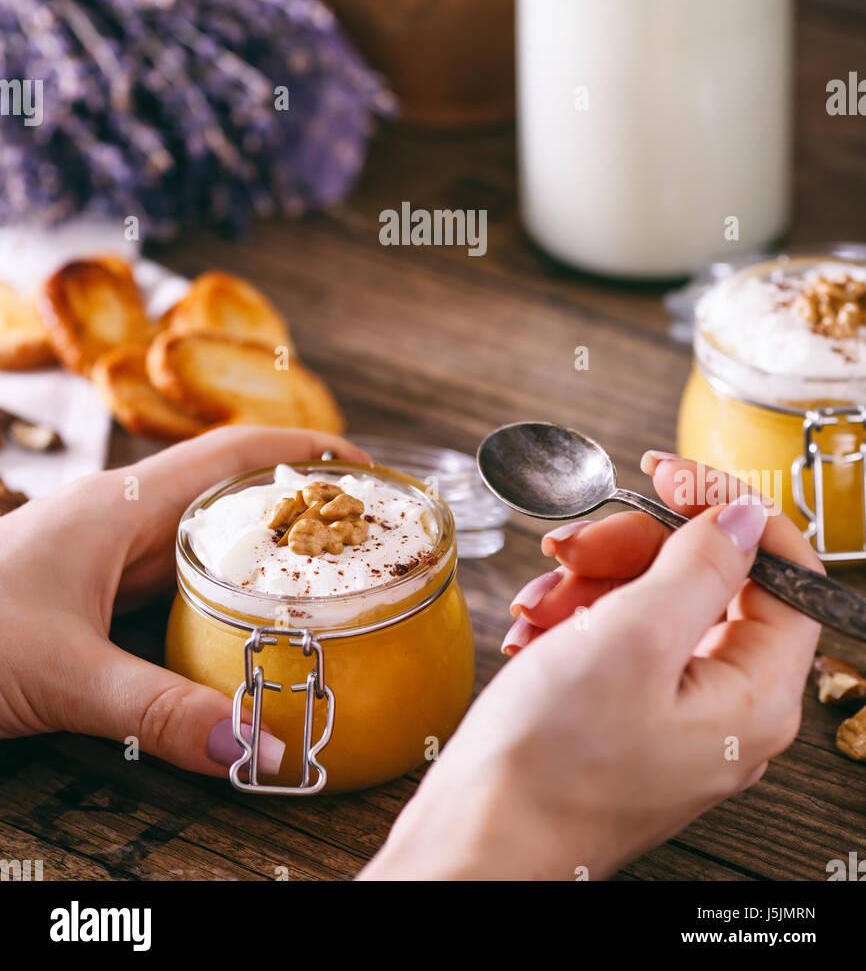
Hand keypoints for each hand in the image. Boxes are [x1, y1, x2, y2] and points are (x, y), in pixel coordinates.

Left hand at [0, 426, 365, 774]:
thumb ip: (162, 714)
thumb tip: (256, 746)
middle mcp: (119, 517)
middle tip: (366, 536)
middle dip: (298, 506)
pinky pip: (172, 581)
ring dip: (260, 552)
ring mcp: (102, 554)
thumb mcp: (65, 676)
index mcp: (122, 504)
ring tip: (323, 579)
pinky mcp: (88, 593)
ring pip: (200, 538)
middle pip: (228, 492)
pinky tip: (244, 628)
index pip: (235, 452)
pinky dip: (220, 595)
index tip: (370, 467)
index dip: (308, 451)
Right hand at [361, 454, 822, 880]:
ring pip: (657, 606)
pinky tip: (535, 629)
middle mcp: (729, 709)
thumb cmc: (549, 763)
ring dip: (593, 583)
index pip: (784, 572)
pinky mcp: (632, 721)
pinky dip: (577, 622)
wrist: (475, 843)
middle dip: (635, 550)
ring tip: (539, 600)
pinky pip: (622, 644)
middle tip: (574, 543)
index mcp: (755, 695)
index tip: (667, 476)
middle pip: (710, 582)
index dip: (727, 510)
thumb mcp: (630, 639)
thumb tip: (749, 515)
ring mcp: (680, 717)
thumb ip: (701, 566)